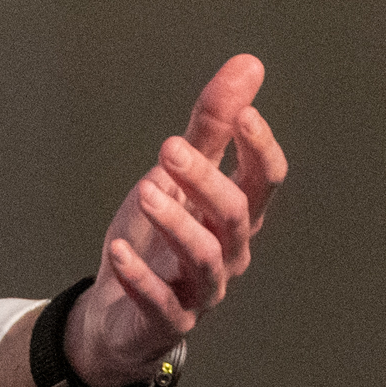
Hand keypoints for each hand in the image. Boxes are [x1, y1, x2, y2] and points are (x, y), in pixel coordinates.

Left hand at [64, 53, 287, 386]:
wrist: (118, 313)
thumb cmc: (157, 238)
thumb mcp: (178, 178)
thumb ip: (212, 127)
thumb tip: (248, 65)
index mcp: (235, 215)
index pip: (266, 181)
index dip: (259, 149)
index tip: (242, 114)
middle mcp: (228, 252)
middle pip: (233, 214)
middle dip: (205, 180)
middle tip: (168, 148)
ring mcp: (201, 290)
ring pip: (205, 258)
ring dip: (176, 224)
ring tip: (145, 189)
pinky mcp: (168, 321)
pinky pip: (161, 302)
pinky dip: (141, 277)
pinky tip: (119, 251)